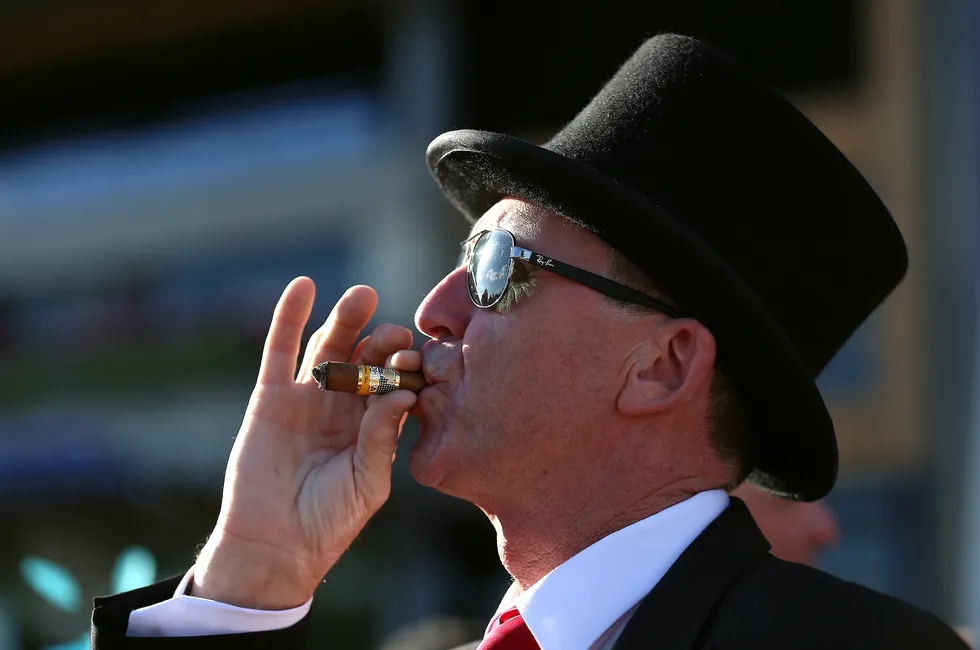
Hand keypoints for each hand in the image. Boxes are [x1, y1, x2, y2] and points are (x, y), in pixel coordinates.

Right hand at [192, 278, 419, 609]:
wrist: (276, 544)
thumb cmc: (330, 521)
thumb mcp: (368, 483)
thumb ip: (382, 439)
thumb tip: (404, 393)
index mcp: (372, 424)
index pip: (393, 382)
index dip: (404, 368)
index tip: (415, 363)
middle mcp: (343, 405)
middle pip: (365, 356)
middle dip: (382, 340)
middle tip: (396, 335)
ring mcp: (307, 397)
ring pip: (329, 346)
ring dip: (346, 318)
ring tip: (363, 295)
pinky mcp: (271, 396)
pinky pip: (280, 349)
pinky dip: (289, 315)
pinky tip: (303, 286)